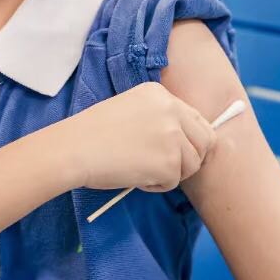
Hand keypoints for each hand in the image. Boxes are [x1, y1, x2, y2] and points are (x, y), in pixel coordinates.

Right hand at [50, 82, 218, 192]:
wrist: (73, 148)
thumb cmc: (93, 134)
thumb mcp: (130, 109)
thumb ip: (159, 118)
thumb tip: (184, 141)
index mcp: (160, 94)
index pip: (197, 120)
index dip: (192, 141)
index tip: (180, 153)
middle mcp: (171, 110)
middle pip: (205, 142)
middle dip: (190, 159)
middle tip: (167, 168)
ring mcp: (172, 136)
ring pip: (191, 164)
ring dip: (171, 173)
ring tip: (142, 169)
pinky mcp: (168, 162)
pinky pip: (173, 182)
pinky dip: (156, 185)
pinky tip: (134, 176)